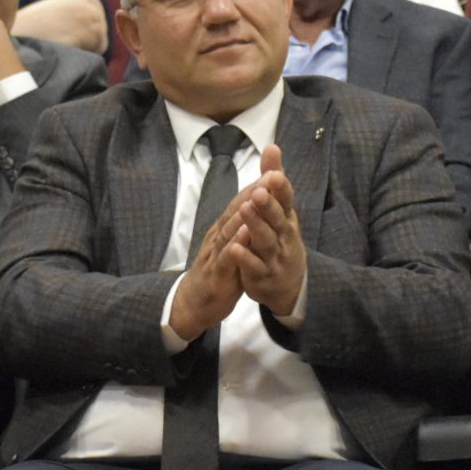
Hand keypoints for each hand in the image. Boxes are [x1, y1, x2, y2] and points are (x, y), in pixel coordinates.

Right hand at [168, 182, 258, 342]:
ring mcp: (216, 252)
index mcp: (225, 227)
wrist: (196, 301)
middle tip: (272, 174)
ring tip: (259, 197)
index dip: (258, 185)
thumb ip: (243, 223)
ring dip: (244, 213)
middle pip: (237, 209)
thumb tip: (257, 200)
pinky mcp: (217, 272)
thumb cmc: (219, 269)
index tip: (275, 168)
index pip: (243, 202)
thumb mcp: (233, 243)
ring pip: (230, 229)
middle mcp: (219, 234)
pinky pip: (227, 257)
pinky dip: (235, 245)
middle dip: (255, 191)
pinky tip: (245, 234)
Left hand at [221, 145, 303, 317]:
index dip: (281, 188)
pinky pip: (253, 266)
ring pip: (265, 240)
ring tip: (245, 209)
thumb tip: (272, 146)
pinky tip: (235, 248)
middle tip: (259, 191)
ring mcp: (273, 256)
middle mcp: (283, 236)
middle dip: (268, 205)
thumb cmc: (281, 239)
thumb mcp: (281, 210)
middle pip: (277, 219)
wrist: (288, 285)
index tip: (274, 173)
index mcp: (286, 218)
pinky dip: (245, 257)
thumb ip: (274, 180)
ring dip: (256, 225)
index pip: (286, 200)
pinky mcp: (262, 275)